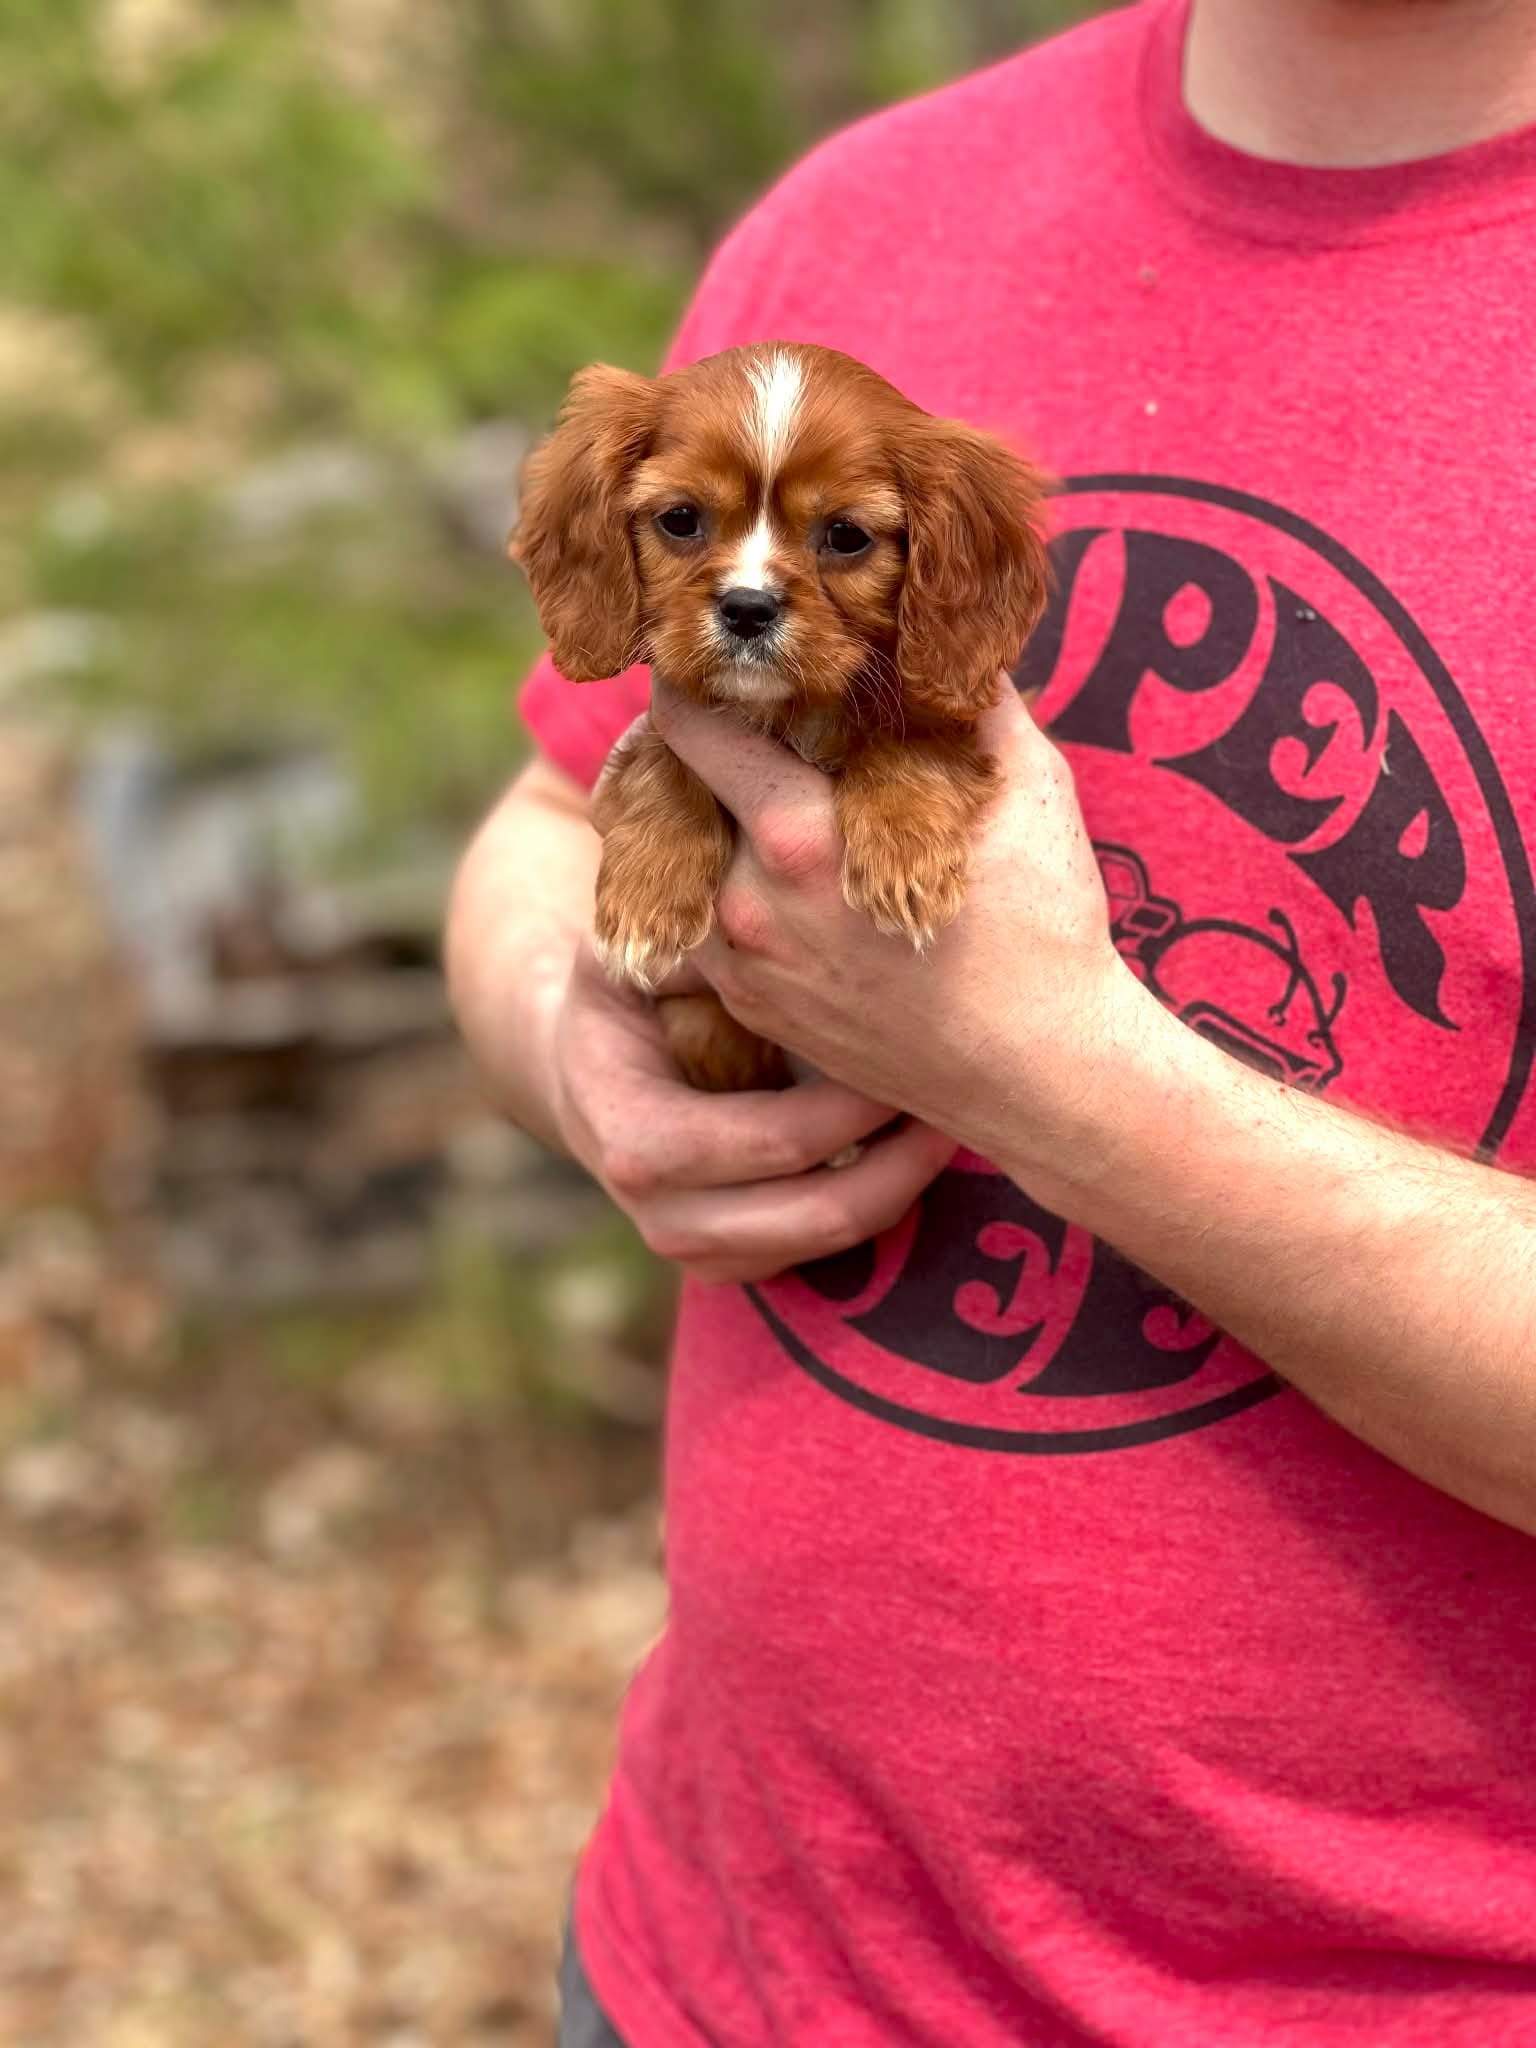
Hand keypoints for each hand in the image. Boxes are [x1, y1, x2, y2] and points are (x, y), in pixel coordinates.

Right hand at [549, 943, 957, 1283]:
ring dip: (901, 1188)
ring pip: (829, 1242)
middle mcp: (659, 1213)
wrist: (586, 1070)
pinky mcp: (730, 1266)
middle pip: (812, 1211)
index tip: (905, 1049)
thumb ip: (684, 933)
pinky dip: (877, 1207)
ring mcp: (694, 1250)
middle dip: (897, 1159)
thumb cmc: (625, 994)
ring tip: (949, 1124)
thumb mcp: (634, 952)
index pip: (765, 1140)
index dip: (847, 1108)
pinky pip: (824, 1255)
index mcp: (632, 1137)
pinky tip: (910, 1151)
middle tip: (955, 1097)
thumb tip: (750, 902)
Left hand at [649, 675, 1160, 1192]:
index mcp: (797, 841)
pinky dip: (721, 891)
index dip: (695, 681)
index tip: (717, 663)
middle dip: (696, 752)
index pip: (689, 729)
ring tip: (749, 798)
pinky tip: (771, 874)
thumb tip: (946, 632)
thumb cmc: (1044, 933)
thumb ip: (973, 699)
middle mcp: (747, 908)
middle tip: (731, 720)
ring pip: (680, 866)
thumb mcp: (1026, 790)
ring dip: (704, 826)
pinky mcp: (750, 1010)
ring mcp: (741, 968)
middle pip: (671, 795)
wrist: (1042, 1077)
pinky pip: (701, 930)